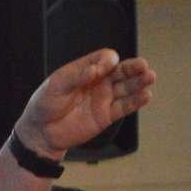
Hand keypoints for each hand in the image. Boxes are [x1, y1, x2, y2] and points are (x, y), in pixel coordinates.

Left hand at [14, 49, 155, 157]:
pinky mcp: (106, 115)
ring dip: (139, 82)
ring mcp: (104, 98)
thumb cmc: (45, 104)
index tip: (104, 67)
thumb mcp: (56, 85)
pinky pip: (124, 107)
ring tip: (150, 77)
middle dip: (133, 67)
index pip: (105, 59)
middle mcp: (98, 82)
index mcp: (85, 70)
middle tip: (143, 65)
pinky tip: (146, 95)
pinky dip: (136, 101)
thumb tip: (96, 69)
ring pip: (127, 87)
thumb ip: (77, 76)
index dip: (108, 61)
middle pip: (122, 71)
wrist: (41, 131)